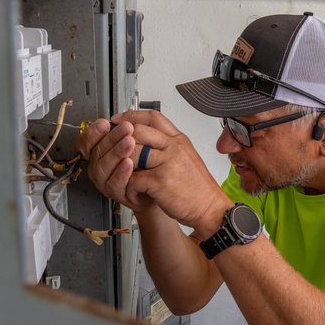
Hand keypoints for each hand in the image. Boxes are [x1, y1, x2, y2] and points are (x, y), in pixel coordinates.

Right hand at [75, 119, 156, 214]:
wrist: (156, 189)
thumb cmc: (144, 165)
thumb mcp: (138, 142)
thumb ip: (129, 129)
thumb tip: (125, 116)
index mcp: (100, 151)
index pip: (87, 141)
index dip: (93, 132)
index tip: (105, 124)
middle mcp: (99, 165)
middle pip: (98, 151)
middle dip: (112, 138)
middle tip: (126, 128)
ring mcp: (106, 180)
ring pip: (104, 167)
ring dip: (116, 152)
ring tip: (129, 143)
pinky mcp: (117, 194)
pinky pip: (114, 183)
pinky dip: (121, 172)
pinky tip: (129, 163)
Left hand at [108, 110, 231, 237]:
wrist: (209, 208)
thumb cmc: (196, 186)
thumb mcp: (186, 157)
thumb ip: (167, 145)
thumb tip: (142, 137)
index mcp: (179, 139)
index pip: (152, 117)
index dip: (132, 116)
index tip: (120, 121)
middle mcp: (173, 147)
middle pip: (138, 131)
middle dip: (122, 139)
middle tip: (114, 148)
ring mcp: (167, 163)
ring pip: (132, 152)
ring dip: (123, 164)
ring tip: (126, 173)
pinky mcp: (159, 181)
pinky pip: (133, 178)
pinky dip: (130, 185)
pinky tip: (135, 190)